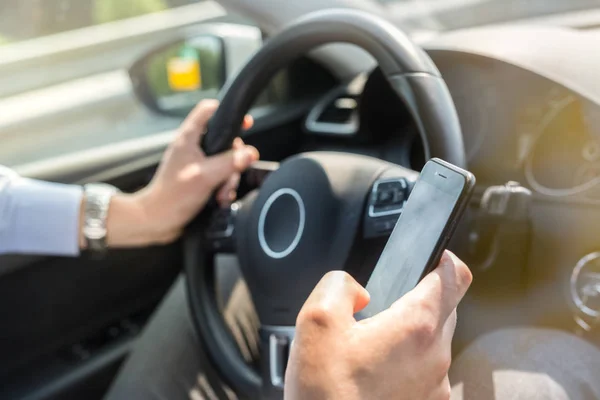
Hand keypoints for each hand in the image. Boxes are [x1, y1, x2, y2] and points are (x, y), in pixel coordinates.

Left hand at [102, 100, 258, 246]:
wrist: (157, 221)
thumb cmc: (172, 197)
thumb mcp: (205, 176)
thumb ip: (229, 163)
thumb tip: (250, 153)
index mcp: (188, 138)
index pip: (208, 111)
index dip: (227, 112)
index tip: (245, 123)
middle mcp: (192, 148)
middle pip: (224, 141)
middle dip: (234, 159)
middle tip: (231, 174)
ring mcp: (196, 164)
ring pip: (225, 162)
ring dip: (229, 179)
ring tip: (222, 194)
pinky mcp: (199, 179)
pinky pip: (220, 177)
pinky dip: (224, 188)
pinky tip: (220, 199)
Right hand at [285, 251, 471, 399]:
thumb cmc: (325, 393)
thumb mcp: (316, 320)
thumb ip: (339, 285)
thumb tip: (357, 291)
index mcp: (415, 327)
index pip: (456, 276)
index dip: (444, 259)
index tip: (430, 256)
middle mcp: (435, 355)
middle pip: (446, 306)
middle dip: (421, 296)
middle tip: (385, 302)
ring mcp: (435, 384)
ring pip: (436, 339)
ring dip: (412, 331)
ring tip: (373, 341)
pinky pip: (427, 369)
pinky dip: (409, 360)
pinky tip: (376, 369)